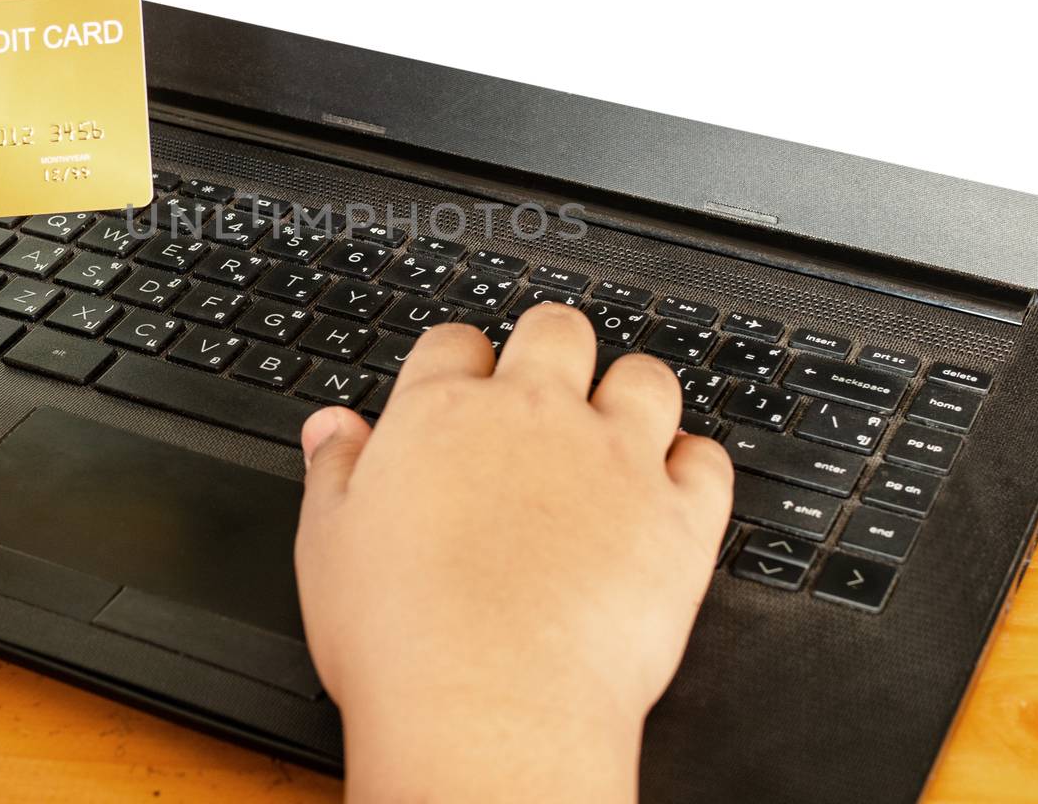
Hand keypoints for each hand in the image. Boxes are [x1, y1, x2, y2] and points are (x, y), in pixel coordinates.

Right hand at [294, 303, 732, 802]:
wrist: (486, 708)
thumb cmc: (400, 638)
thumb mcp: (328, 544)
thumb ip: (335, 471)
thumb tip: (332, 427)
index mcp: (443, 414)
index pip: (455, 342)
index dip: (459, 361)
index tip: (460, 387)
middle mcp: (533, 417)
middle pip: (556, 330)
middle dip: (551, 347)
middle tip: (544, 388)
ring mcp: (613, 461)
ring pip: (644, 377)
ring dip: (632, 393)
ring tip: (618, 427)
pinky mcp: (677, 518)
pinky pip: (708, 461)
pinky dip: (695, 466)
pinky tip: (673, 485)